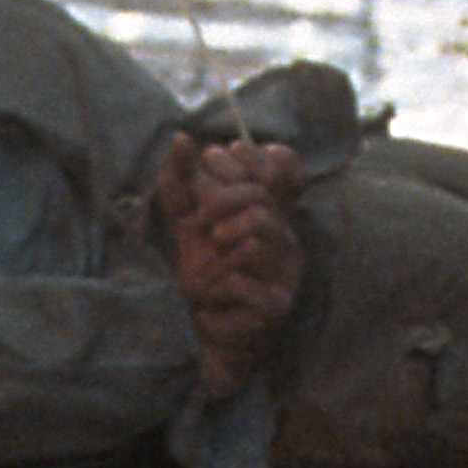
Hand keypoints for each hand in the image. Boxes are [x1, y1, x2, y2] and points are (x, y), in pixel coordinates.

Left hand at [154, 132, 306, 396]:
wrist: (196, 329)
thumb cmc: (196, 269)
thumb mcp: (182, 218)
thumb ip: (180, 179)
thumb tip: (182, 137)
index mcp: (273, 212)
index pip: (282, 162)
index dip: (244, 158)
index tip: (210, 162)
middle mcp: (287, 238)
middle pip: (262, 197)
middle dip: (221, 201)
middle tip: (200, 222)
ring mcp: (287, 272)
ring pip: (259, 231)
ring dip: (223, 245)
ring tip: (210, 262)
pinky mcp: (276, 304)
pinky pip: (246, 278)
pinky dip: (219, 286)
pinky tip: (212, 297)